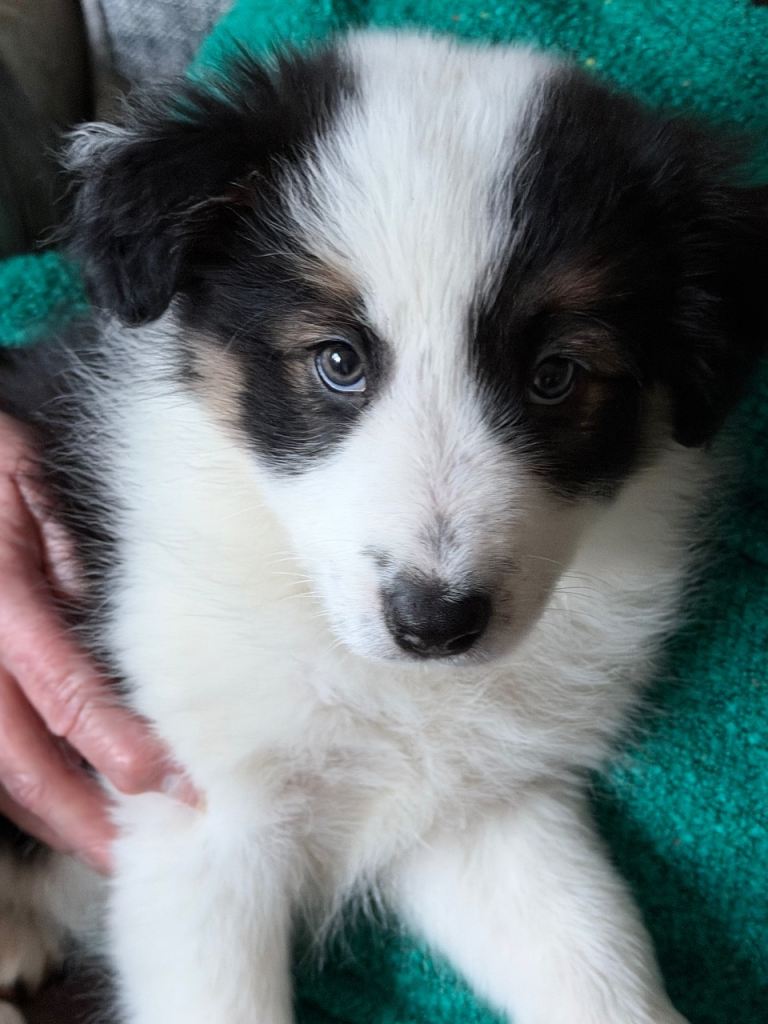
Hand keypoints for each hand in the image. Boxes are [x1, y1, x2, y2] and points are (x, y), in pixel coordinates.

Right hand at [0, 411, 193, 872]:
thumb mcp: (46, 492)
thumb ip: (81, 565)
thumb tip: (136, 642)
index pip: (59, 688)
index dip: (111, 742)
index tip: (164, 783)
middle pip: (16, 757)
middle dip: (80, 816)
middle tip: (142, 857)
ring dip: (51, 817)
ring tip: (109, 848)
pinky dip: (24, 789)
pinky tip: (67, 807)